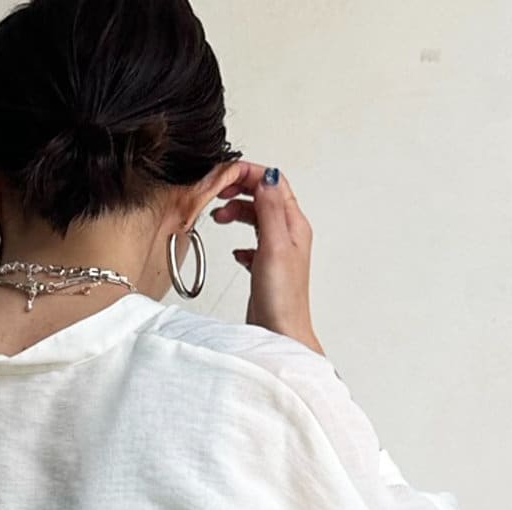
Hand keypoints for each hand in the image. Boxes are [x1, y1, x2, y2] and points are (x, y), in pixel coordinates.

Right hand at [208, 162, 324, 353]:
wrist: (281, 334)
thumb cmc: (281, 299)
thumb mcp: (275, 246)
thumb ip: (271, 210)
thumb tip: (268, 176)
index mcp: (294, 224)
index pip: (273, 182)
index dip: (249, 173)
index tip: (225, 176)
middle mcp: (289, 235)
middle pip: (264, 196)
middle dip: (240, 190)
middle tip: (217, 195)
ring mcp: (278, 251)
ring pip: (256, 218)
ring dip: (237, 212)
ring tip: (219, 219)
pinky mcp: (267, 268)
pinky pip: (253, 244)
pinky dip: (240, 241)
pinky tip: (234, 252)